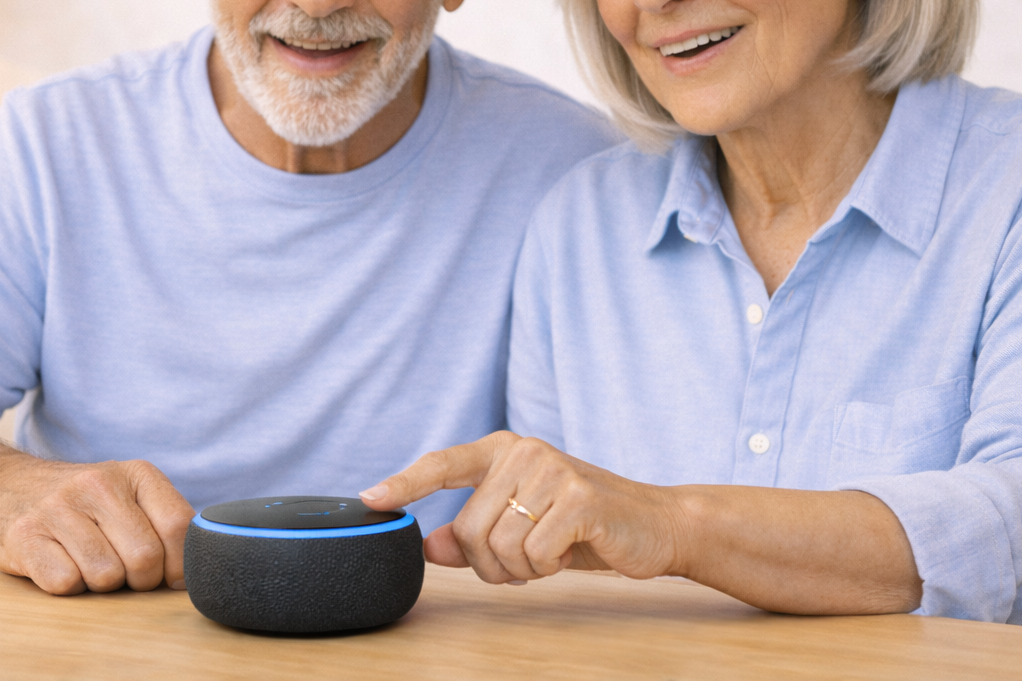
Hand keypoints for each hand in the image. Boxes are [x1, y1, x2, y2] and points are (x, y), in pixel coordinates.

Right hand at [0, 454, 193, 594]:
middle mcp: (99, 483)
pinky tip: (56, 563)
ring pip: (107, 576)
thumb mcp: (126, 496)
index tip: (165, 575)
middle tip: (118, 569)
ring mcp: (59, 508)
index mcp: (135, 473)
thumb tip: (190, 578)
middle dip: (137, 580)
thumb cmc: (77, 504)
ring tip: (84, 561)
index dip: (178, 565)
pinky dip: (66, 586)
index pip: (180, 526)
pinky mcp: (24, 535)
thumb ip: (162, 525)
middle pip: (146, 559)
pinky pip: (66, 583)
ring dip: (98, 584)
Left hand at [360, 432, 684, 583]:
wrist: (653, 526)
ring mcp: (551, 470)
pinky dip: (548, 567)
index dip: (404, 484)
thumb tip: (428, 546)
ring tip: (551, 553)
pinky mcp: (578, 498)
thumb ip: (472, 533)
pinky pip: (533, 555)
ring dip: (522, 569)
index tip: (369, 499)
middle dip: (492, 564)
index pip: (442, 464)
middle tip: (528, 559)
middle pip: (469, 530)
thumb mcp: (521, 526)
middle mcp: (522, 452)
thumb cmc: (581, 526)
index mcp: (502, 452)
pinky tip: (571, 550)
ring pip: (498, 547)